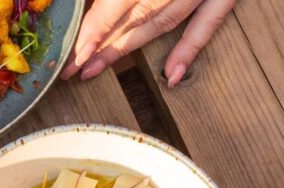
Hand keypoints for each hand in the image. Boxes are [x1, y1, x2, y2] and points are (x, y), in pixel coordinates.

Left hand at [63, 0, 234, 84]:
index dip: (96, 26)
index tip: (76, 50)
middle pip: (137, 15)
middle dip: (103, 44)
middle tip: (75, 69)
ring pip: (163, 22)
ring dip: (130, 49)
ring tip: (98, 69)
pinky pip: (208, 23)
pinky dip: (189, 50)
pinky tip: (171, 76)